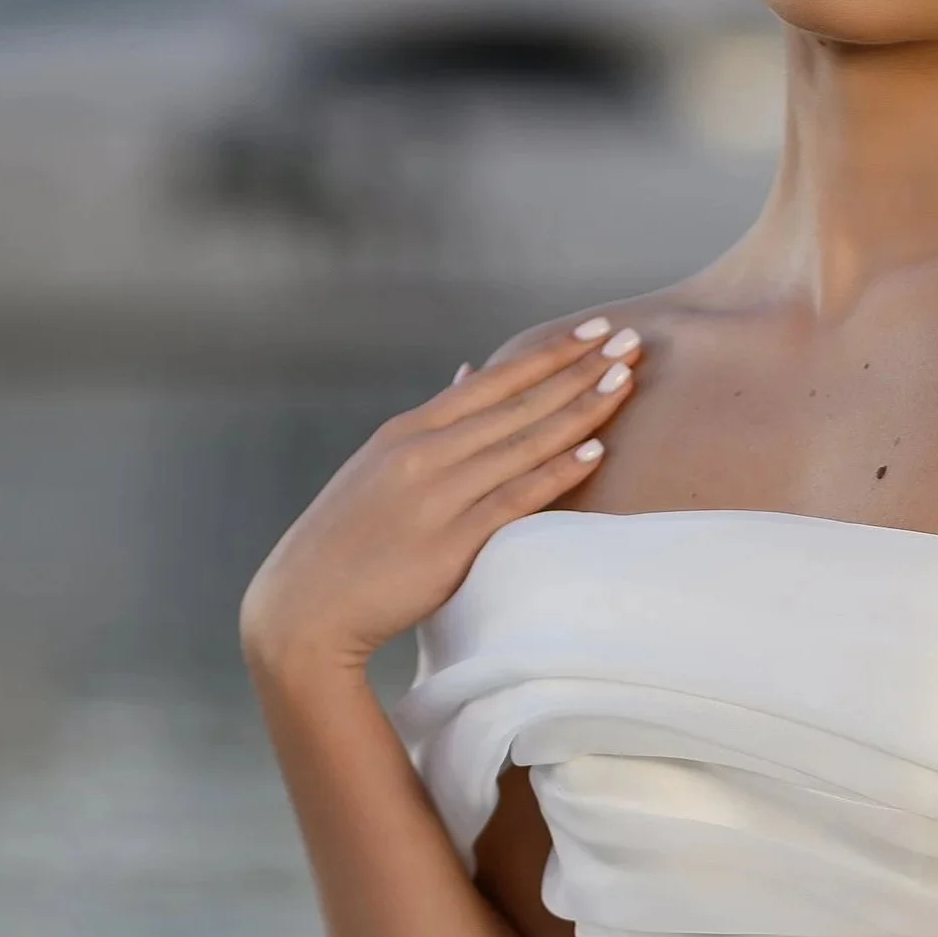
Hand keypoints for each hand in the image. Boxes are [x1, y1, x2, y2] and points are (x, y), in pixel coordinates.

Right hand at [240, 314, 642, 685]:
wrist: (303, 606)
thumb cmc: (350, 541)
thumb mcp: (381, 468)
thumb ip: (433, 426)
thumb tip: (469, 371)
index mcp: (408, 430)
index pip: (493, 380)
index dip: (550, 353)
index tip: (599, 329)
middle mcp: (422, 453)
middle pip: (516, 403)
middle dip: (579, 370)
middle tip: (633, 342)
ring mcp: (435, 496)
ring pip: (521, 443)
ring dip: (578, 410)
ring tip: (625, 382)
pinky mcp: (447, 544)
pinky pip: (513, 501)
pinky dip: (555, 474)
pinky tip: (595, 452)